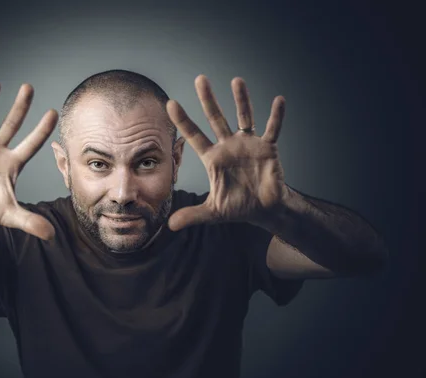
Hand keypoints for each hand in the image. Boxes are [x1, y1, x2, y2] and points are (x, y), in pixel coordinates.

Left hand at [166, 75, 287, 230]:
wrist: (263, 210)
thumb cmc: (237, 207)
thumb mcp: (213, 212)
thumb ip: (192, 215)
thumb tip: (170, 226)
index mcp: (213, 159)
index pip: (194, 136)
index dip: (183, 121)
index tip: (170, 103)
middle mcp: (228, 146)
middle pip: (216, 119)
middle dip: (208, 100)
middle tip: (200, 79)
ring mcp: (248, 144)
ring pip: (243, 117)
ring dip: (241, 100)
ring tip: (236, 81)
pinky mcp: (267, 148)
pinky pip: (272, 129)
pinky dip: (276, 116)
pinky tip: (279, 100)